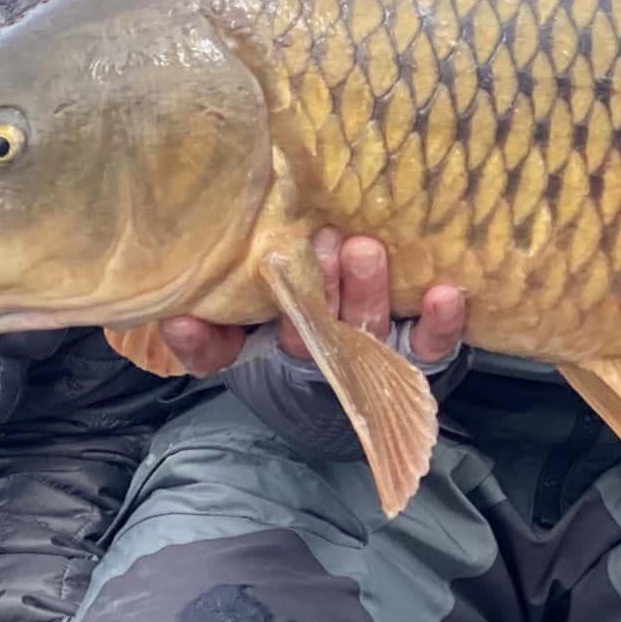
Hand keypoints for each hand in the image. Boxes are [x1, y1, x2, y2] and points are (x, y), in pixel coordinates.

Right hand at [157, 227, 468, 374]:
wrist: (378, 377)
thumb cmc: (305, 318)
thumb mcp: (249, 323)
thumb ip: (212, 327)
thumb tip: (173, 317)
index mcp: (274, 341)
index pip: (229, 351)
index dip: (207, 341)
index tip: (187, 318)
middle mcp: (322, 350)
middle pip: (310, 329)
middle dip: (312, 290)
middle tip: (316, 244)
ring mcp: (372, 352)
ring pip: (364, 326)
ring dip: (363, 290)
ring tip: (364, 250)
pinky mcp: (420, 351)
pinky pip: (430, 342)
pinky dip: (439, 320)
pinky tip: (446, 293)